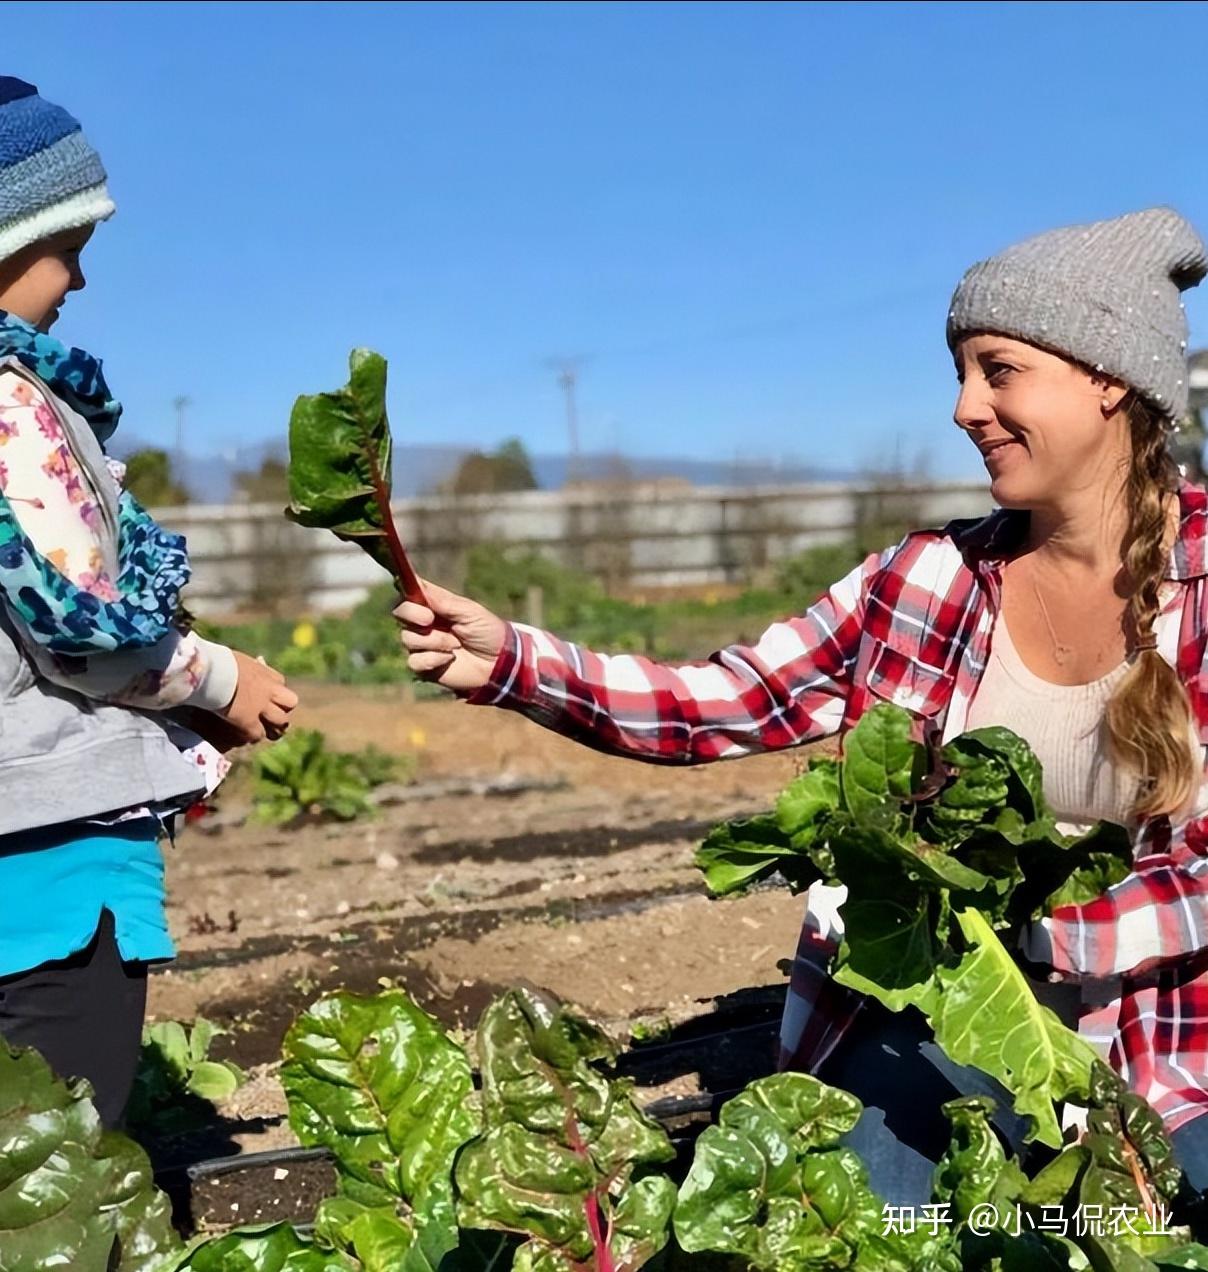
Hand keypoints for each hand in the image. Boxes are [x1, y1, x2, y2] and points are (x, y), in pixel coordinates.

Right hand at [219, 651, 298, 743]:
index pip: (280, 682)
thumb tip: (259, 661)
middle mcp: (269, 690)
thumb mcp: (237, 659)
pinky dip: (251, 735)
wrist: (210, 673)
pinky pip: (258, 734)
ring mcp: (261, 707)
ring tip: (261, 729)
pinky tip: (242, 734)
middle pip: (291, 702)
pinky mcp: (249, 723)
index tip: (263, 694)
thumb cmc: (216, 662)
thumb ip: (249, 665)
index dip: (273, 690)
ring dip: (272, 726)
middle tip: (270, 715)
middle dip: (282, 708)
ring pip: (281, 721)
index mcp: (265, 672)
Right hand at [393, 578, 506, 693]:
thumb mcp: (469, 612)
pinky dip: (432, 659)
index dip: (408, 596)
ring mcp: (422, 644)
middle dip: (413, 615)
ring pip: (407, 638)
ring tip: (454, 645)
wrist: (498, 663)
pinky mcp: (424, 666)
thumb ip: (443, 601)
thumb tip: (418, 585)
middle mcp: (423, 623)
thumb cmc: (487, 632)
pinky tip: (449, 659)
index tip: (420, 602)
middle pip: (399, 613)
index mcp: (434, 605)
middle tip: (430, 620)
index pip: (409, 594)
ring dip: (433, 641)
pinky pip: (413, 661)